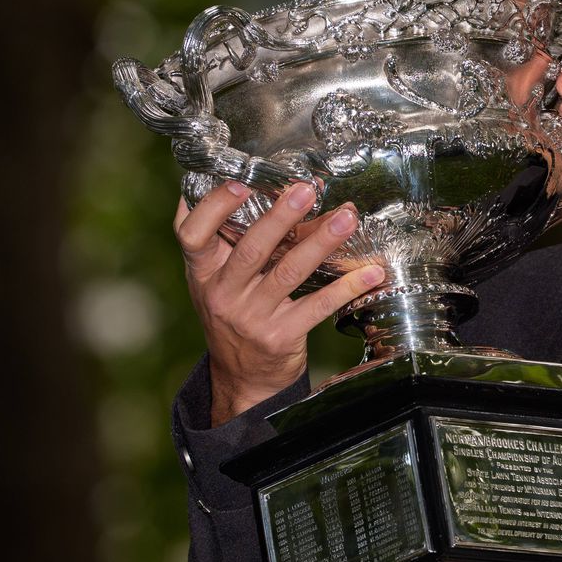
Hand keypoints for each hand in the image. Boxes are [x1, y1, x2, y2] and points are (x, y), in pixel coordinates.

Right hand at [173, 180, 384, 426]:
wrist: (243, 378)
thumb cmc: (234, 313)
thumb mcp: (217, 279)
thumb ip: (226, 240)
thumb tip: (252, 184)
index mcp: (203, 272)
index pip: (192, 235)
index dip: (214, 206)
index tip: (243, 183)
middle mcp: (222, 294)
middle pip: (251, 248)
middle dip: (281, 216)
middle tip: (306, 190)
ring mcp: (251, 317)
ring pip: (289, 272)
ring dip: (321, 242)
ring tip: (346, 219)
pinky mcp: (281, 337)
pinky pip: (317, 306)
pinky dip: (346, 287)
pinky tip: (370, 272)